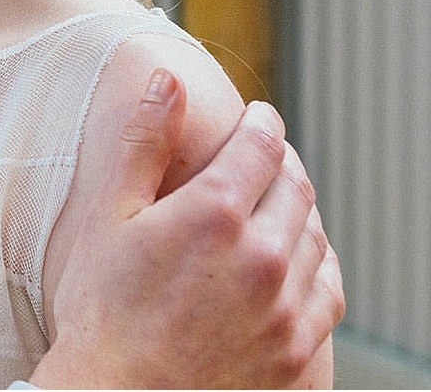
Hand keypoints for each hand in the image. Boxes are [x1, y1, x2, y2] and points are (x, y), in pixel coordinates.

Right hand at [31, 70, 342, 387]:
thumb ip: (143, 142)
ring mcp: (286, 307)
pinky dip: (319, 265)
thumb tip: (167, 80)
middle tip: (265, 155)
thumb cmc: (101, 311)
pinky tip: (299, 262)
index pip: (262, 144)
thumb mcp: (109, 216)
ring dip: (301, 211)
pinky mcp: (298, 349)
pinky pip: (329, 292)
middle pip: (296, 186)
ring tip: (278, 206)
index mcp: (214, 213)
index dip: (262, 122)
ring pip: (316, 236)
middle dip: (282, 162)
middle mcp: (262, 256)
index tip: (257, 116)